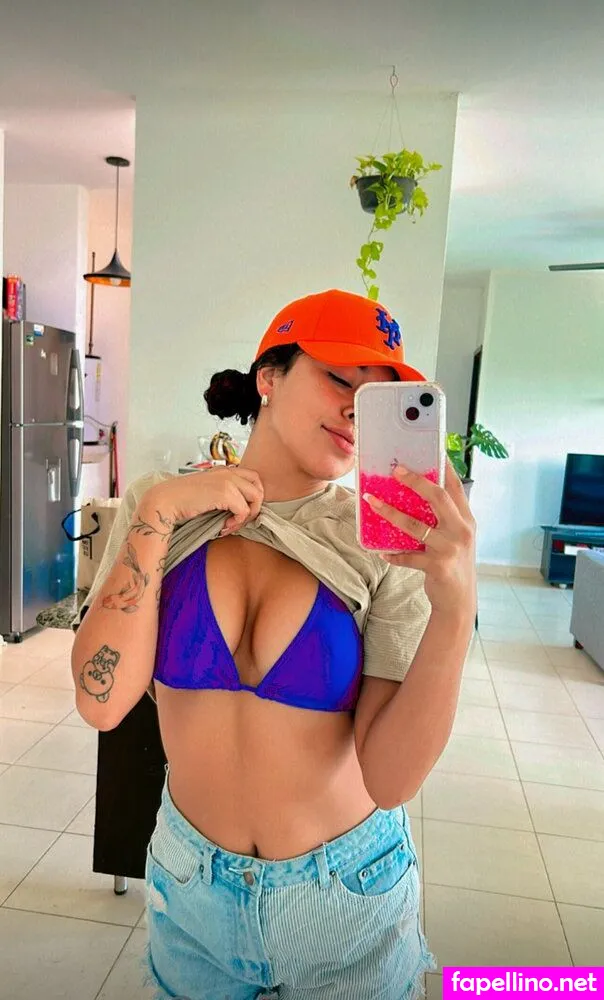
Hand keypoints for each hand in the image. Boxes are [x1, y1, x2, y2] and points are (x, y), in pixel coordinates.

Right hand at [138, 467, 263, 535]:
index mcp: (224, 470)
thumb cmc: (183, 501)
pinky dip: (236, 523)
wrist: (165, 501)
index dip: (252, 497)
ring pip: (256, 499)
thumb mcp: (208, 492)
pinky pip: (244, 510)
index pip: (253, 479)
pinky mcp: (225, 493)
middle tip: (239, 520)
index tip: (239, 512)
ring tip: (230, 526)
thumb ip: (224, 494)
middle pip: (259, 487)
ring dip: (246, 517)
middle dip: (254, 507)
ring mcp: (228, 481)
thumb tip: (241, 509)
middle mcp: (228, 472)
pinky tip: (223, 527)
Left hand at [365, 460, 475, 617]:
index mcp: (467, 520)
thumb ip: (444, 519)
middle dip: (415, 481)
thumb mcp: (456, 538)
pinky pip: (408, 556)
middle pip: (438, 498)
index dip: (443, 468)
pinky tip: (381, 552)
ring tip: (371, 501)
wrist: (459, 602)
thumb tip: (415, 498)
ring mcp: (450, 548)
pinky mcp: (437, 566)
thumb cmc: (454, 565)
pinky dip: (393, 554)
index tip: (428, 451)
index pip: (456, 487)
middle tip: (395, 470)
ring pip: (416, 525)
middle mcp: (462, 531)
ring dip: (390, 512)